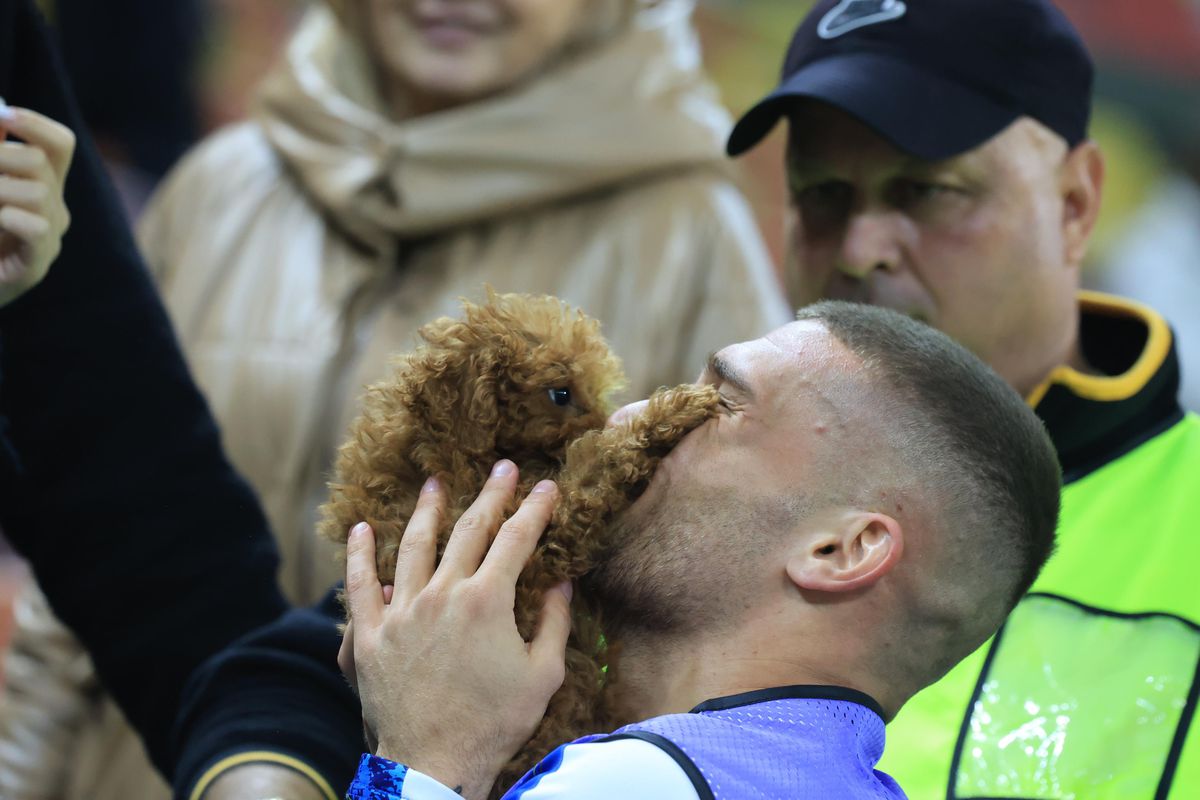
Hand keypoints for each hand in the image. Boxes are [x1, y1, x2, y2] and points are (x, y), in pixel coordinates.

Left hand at [0, 102, 74, 307]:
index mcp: (41, 185)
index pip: (60, 145)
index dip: (38, 125)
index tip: (6, 115)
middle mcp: (53, 208)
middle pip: (40, 163)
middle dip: (1, 156)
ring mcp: (49, 238)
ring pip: (40, 194)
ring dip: (0, 190)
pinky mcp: (37, 265)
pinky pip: (37, 228)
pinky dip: (9, 218)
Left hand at [343, 463, 572, 799]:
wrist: (433, 763)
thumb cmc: (495, 724)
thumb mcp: (542, 675)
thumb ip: (554, 624)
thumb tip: (563, 583)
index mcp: (487, 601)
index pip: (516, 539)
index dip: (535, 509)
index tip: (547, 487)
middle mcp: (442, 595)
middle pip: (469, 530)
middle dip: (491, 495)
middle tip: (502, 468)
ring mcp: (401, 612)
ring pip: (414, 547)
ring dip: (427, 511)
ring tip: (435, 484)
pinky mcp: (369, 636)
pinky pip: (359, 586)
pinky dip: (359, 555)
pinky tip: (361, 530)